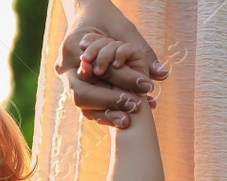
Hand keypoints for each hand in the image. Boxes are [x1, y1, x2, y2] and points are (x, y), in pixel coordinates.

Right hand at [56, 1, 166, 128]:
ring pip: (83, 107)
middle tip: (136, 105)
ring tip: (131, 119)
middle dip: (110, 102)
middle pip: (81, 96)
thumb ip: (141, 52)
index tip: (142, 90)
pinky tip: (125, 119)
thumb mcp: (124, 31)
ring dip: (108, 114)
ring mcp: (67, 80)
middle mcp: (64, 68)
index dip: (115, 86)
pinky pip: (88, 108)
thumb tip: (162, 75)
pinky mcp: (76, 88)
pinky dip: (106, 114)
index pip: (91, 74)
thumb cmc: (107, 19)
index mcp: (71, 49)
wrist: (91, 16)